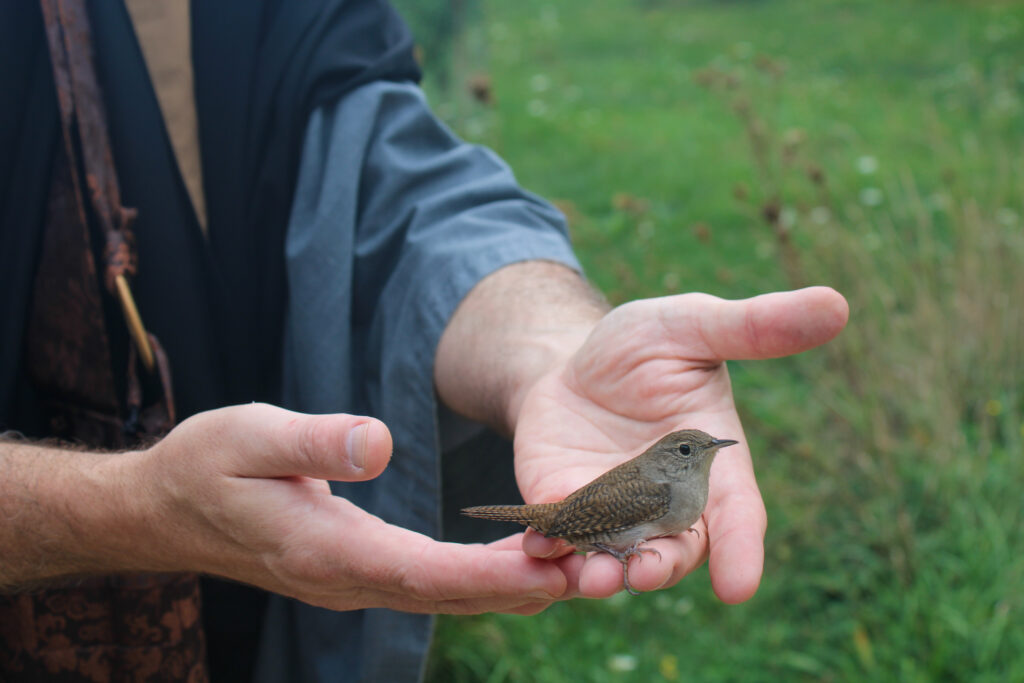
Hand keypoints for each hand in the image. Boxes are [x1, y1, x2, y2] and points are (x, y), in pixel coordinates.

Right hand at [114, 404, 567, 613]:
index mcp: (327, 551)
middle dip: (524, 586)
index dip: (491, 574)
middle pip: (450, 596)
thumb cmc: (203, 467)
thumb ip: (314, 441)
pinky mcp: (358, 571)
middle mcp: (348, 579)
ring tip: (580, 562)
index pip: (424, 574)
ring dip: (512, 584)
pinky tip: (520, 557)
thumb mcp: (249, 436)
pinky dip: (481, 574)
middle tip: (598, 568)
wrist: (164, 509)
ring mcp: (354, 582)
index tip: (553, 567)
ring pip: (447, 596)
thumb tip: (379, 442)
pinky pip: (432, 582)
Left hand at [512, 286, 847, 599]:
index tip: (739, 588)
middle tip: (644, 573)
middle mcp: (670, 503)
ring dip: (605, 575)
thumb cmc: (642, 343)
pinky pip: (563, 546)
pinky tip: (536, 552)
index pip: (737, 517)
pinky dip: (551, 556)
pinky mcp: (568, 512)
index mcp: (714, 467)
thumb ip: (753, 326)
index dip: (741, 552)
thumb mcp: (691, 324)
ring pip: (620, 560)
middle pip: (677, 553)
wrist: (569, 359)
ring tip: (590, 576)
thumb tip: (836, 304)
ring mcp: (618, 515)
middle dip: (662, 569)